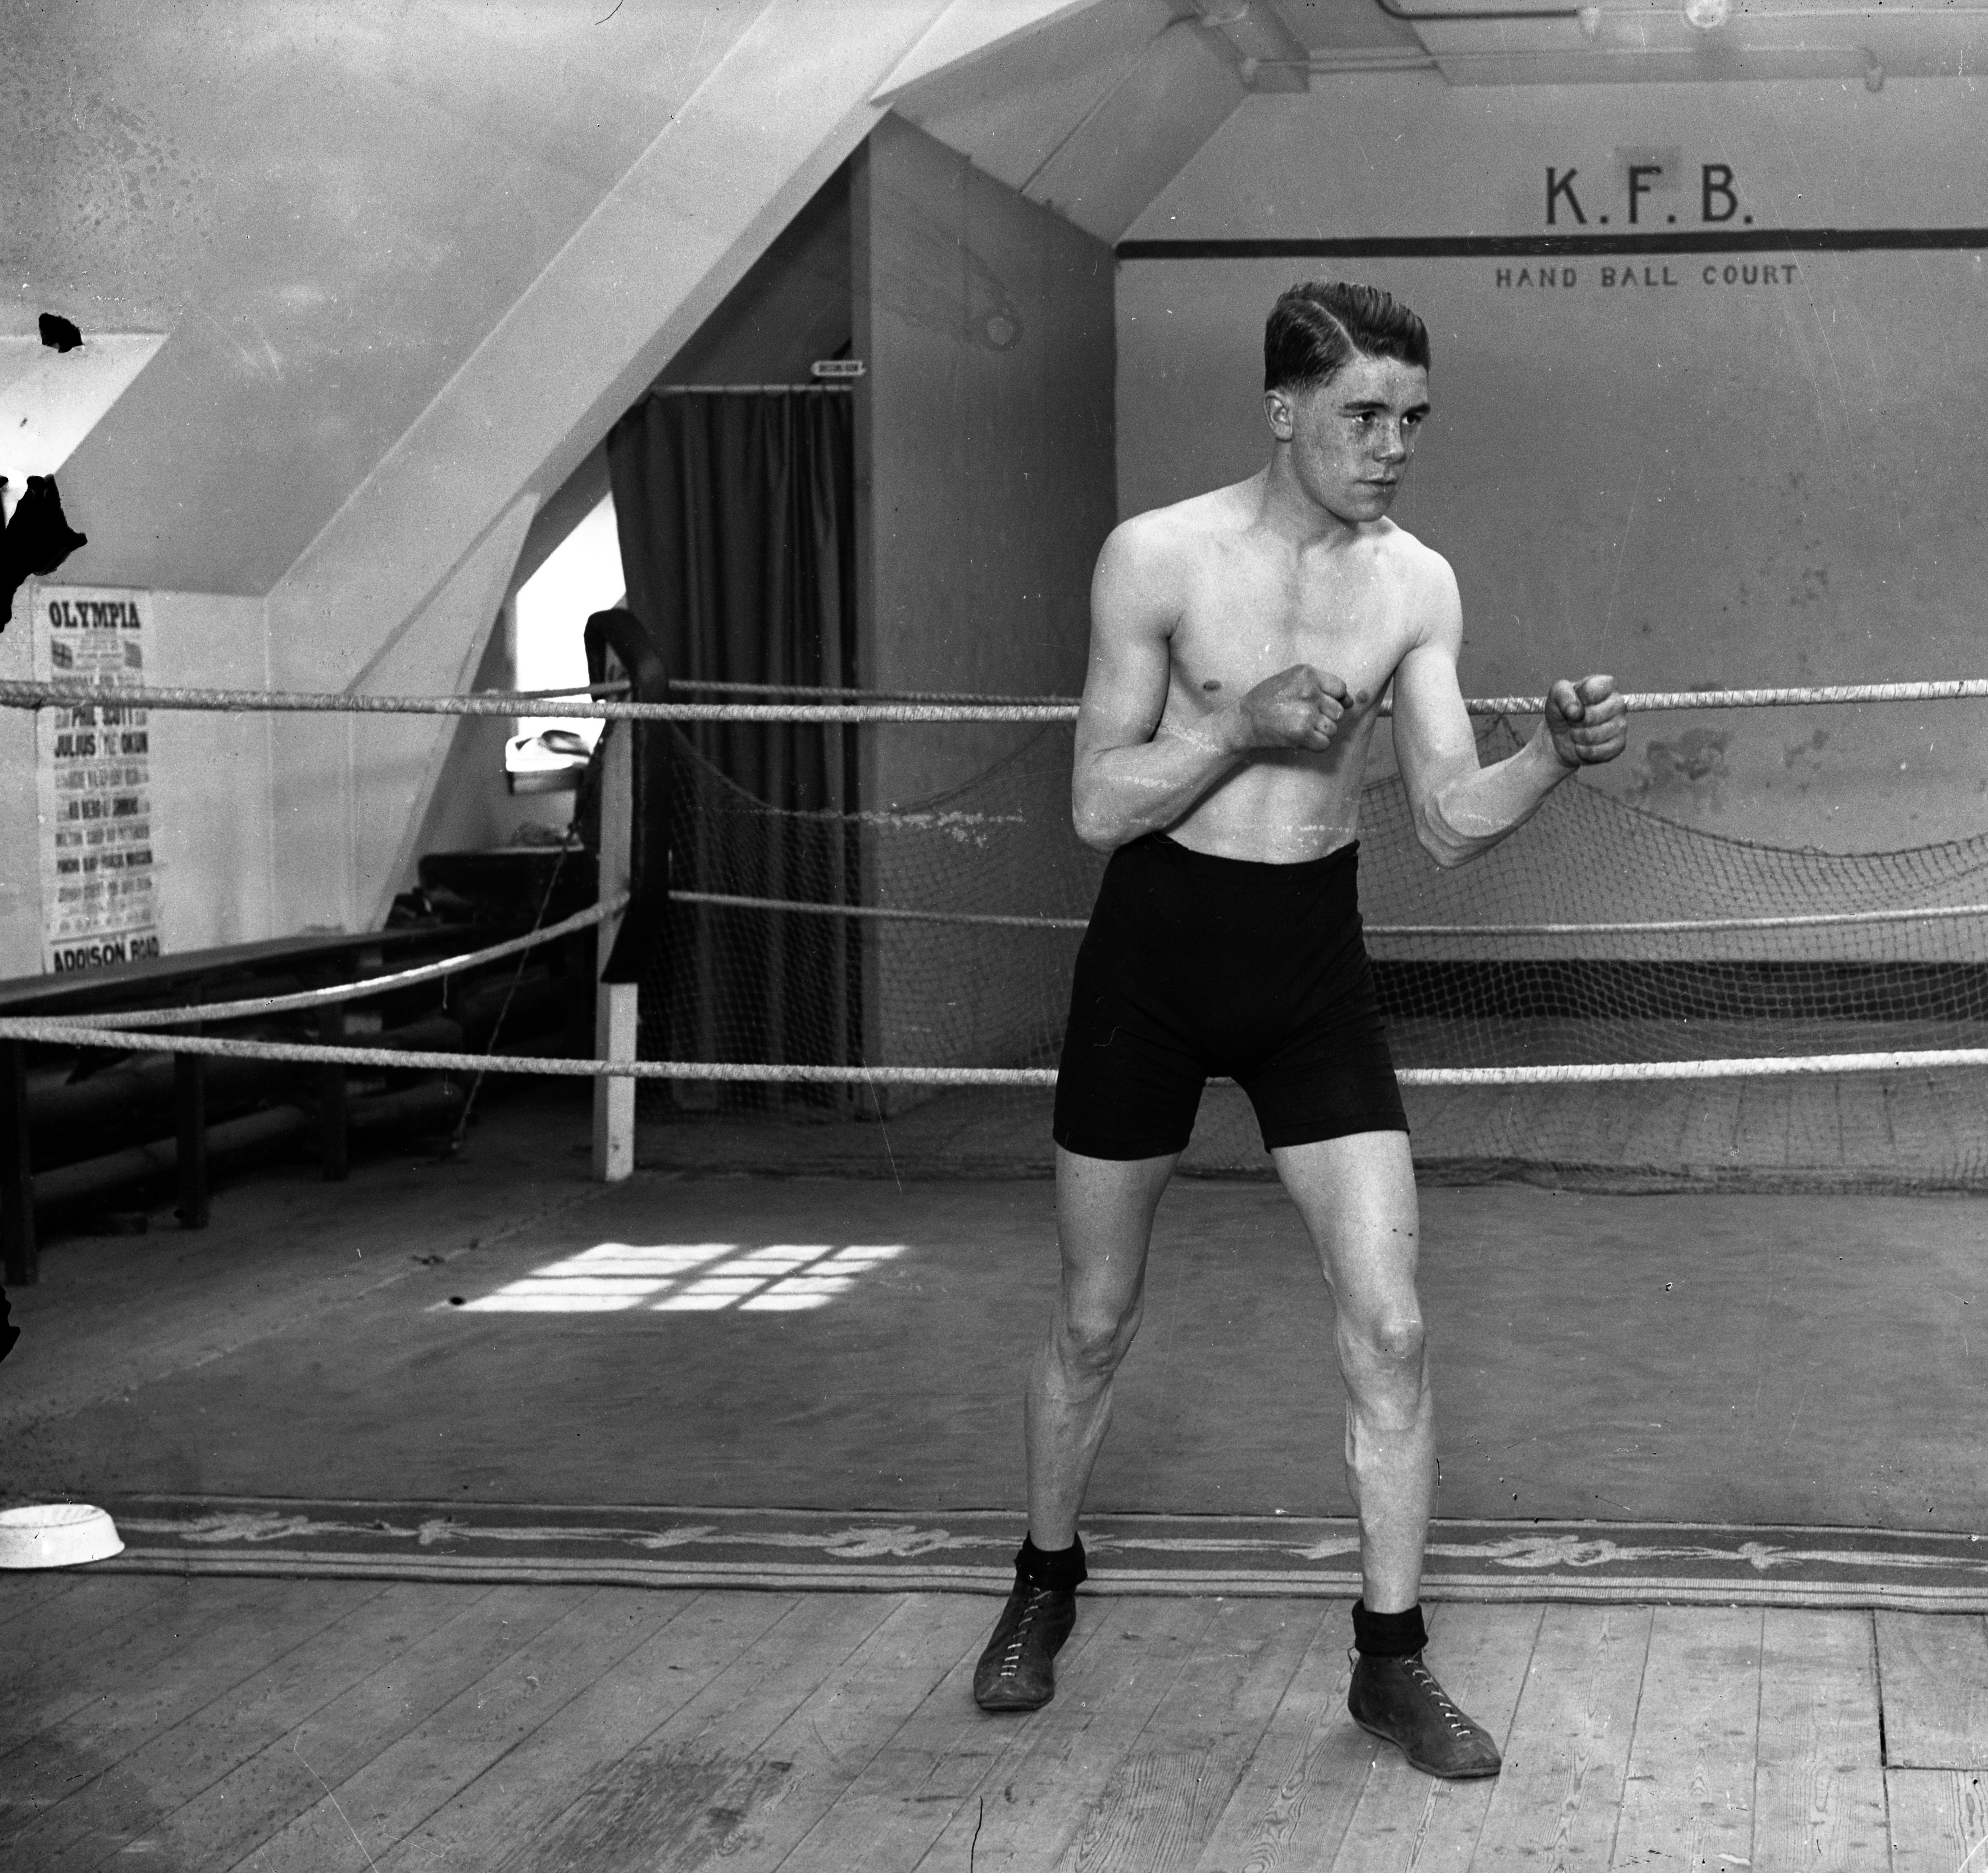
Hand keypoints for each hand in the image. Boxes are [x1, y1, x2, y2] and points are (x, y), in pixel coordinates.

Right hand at [1231, 664, 1351, 753]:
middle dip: (1326, 717)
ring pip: (1333, 728)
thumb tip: (1350, 701)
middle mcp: (1309, 692)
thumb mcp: (1291, 679)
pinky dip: (1314, 744)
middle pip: (1338, 711)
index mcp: (1307, 674)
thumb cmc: (1267, 699)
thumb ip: (1320, 685)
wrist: (1243, 720)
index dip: (1334, 699)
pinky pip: (1324, 743)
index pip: (1340, 688)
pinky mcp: (1302, 734)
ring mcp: (1306, 713)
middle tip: (1305, 717)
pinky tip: (1300, 738)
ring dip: (1320, 732)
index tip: (1319, 704)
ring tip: (1300, 727)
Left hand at [1545, 674, 1627, 768]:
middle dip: (1577, 722)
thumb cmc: (1562, 710)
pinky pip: (1603, 751)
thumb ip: (1563, 695)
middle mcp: (1618, 703)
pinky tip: (1581, 747)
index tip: (1573, 704)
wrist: (1559, 736)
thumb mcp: (1555, 696)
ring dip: (1579, 737)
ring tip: (1575, 733)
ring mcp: (1621, 724)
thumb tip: (1577, 712)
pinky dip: (1586, 752)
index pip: (1594, 690)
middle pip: (1596, 715)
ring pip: (1600, 734)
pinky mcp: (1619, 744)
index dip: (1578, 700)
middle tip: (1572, 721)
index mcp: (1606, 685)